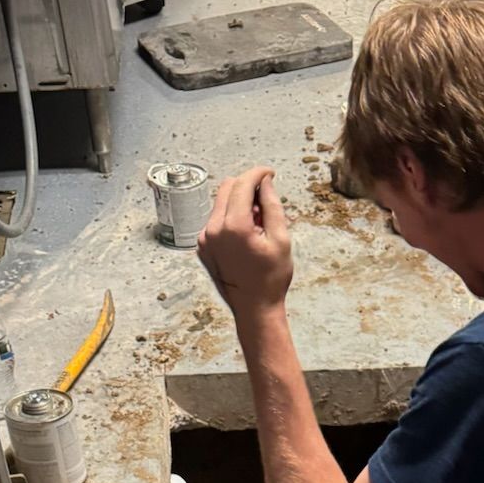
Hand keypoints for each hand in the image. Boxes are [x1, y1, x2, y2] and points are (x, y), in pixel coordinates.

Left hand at [197, 167, 292, 320]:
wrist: (254, 309)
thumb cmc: (271, 279)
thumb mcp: (281, 240)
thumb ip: (272, 206)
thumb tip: (266, 182)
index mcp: (234, 227)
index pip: (242, 184)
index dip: (258, 173)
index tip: (270, 173)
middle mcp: (213, 230)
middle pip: (227, 188)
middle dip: (247, 187)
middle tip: (266, 203)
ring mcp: (205, 239)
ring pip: (221, 203)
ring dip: (239, 203)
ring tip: (258, 225)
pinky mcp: (202, 246)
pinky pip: (215, 220)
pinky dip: (230, 218)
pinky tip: (246, 236)